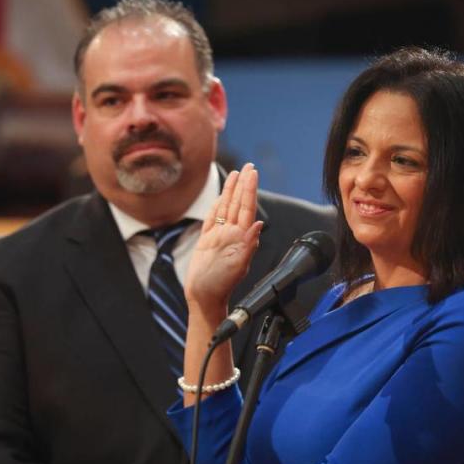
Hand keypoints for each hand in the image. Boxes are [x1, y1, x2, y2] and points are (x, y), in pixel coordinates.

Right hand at [184, 164, 263, 314]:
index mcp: (240, 237)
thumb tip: (258, 224)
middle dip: (243, 184)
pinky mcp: (207, 241)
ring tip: (236, 174)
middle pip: (238, 203)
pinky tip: (220, 197)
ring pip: (225, 207)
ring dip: (231, 191)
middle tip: (248, 166)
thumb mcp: (237, 265)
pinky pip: (212, 218)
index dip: (250, 189)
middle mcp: (231, 234)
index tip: (253, 173)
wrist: (204, 297)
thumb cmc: (220, 284)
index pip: (247, 208)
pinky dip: (216, 206)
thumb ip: (248, 244)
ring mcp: (219, 236)